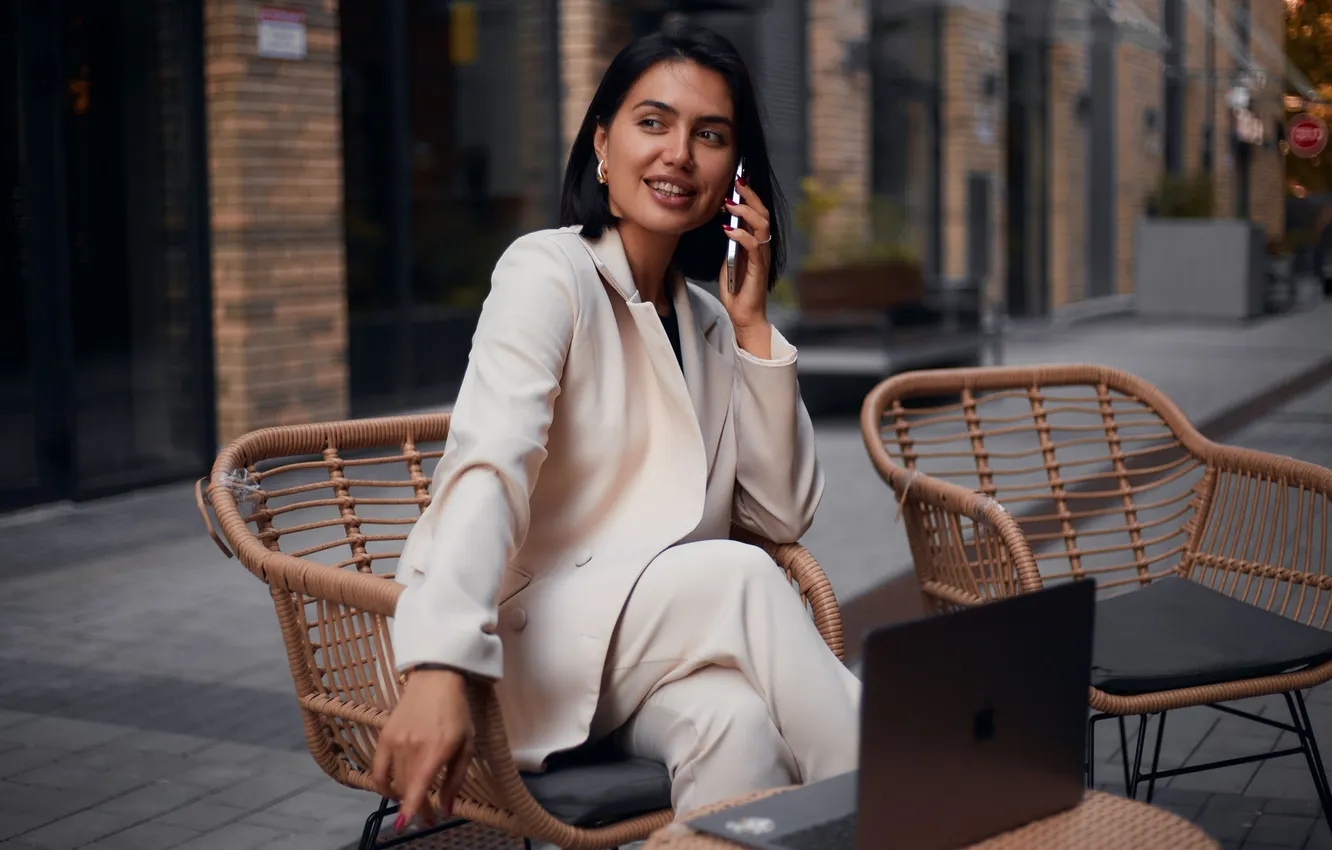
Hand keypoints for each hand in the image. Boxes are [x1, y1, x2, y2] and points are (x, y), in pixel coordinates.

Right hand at [371, 669, 474, 830]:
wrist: (435, 680)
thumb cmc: (457, 713)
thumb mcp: (466, 745)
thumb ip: (456, 779)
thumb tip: (446, 809)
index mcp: (436, 749)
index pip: (418, 784)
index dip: (412, 808)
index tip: (407, 825)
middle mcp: (412, 747)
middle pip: (408, 788)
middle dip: (417, 807)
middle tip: (428, 816)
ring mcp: (395, 742)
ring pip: (395, 781)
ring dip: (404, 797)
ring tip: (415, 802)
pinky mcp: (384, 737)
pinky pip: (377, 770)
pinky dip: (382, 785)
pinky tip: (393, 791)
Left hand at [718, 177, 771, 354]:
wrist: (744, 315)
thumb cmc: (737, 289)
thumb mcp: (728, 259)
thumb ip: (730, 243)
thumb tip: (724, 223)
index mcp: (757, 242)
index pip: (757, 212)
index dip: (749, 195)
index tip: (737, 179)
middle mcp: (763, 246)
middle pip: (762, 213)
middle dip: (749, 195)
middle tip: (736, 181)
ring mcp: (763, 256)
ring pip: (761, 225)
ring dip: (745, 212)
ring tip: (730, 204)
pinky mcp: (759, 268)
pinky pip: (753, 246)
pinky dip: (740, 235)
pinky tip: (728, 229)